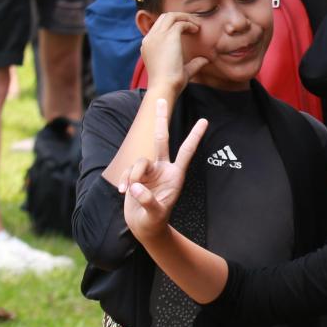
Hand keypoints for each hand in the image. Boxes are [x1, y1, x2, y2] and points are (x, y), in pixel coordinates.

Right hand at [123, 98, 207, 241]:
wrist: (144, 226)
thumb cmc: (155, 220)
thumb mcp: (154, 213)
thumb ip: (147, 200)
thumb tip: (134, 186)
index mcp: (176, 175)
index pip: (186, 151)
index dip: (195, 136)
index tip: (205, 120)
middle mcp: (163, 168)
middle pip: (161, 139)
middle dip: (160, 120)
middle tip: (160, 100)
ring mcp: (149, 170)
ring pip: (139, 161)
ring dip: (133, 174)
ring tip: (128, 191)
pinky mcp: (135, 175)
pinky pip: (127, 170)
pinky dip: (124, 180)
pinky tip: (122, 192)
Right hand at [140, 12, 209, 94]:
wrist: (164, 86)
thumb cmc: (171, 83)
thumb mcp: (182, 71)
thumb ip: (193, 64)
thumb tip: (205, 60)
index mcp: (148, 46)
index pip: (159, 27)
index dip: (174, 25)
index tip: (188, 29)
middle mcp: (150, 39)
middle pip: (163, 18)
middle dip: (180, 17)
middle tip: (194, 23)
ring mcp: (157, 36)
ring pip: (170, 16)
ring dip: (185, 18)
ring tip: (197, 25)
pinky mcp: (167, 36)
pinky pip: (179, 23)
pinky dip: (189, 24)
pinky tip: (196, 30)